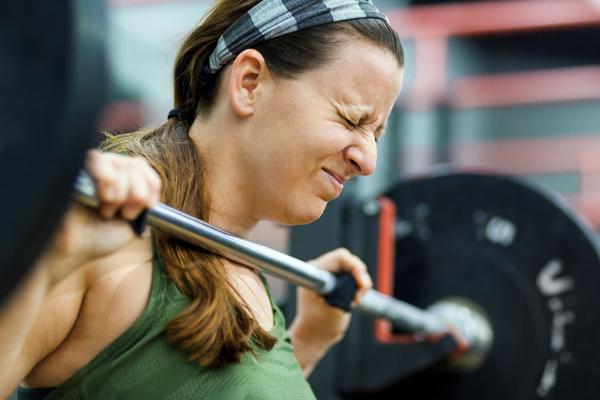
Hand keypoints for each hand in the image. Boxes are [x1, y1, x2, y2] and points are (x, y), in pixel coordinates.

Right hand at [39, 149, 161, 285]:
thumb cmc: (99, 237)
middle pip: (137, 166)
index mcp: (124, 180)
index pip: (146, 168)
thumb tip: (151, 187)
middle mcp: (108, 169)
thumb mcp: (135, 223)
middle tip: (122, 214)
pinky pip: (100, 160)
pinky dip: (108, 182)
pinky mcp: (76, 167)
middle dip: (137, 195)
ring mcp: (92, 167)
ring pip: (122, 164)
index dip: (152, 187)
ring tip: (107, 210)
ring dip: (121, 194)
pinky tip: (101, 200)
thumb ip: (147, 203)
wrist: (73, 250)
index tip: (144, 209)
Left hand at [292, 248, 372, 347]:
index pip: (340, 258)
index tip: (363, 286)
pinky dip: (357, 285)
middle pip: (347, 260)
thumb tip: (360, 280)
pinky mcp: (332, 279)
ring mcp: (325, 273)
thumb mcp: (337, 308)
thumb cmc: (321, 325)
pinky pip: (350, 274)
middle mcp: (319, 268)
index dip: (356, 267)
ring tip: (356, 300)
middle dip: (360, 276)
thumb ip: (347, 291)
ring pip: (351, 267)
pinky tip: (354, 299)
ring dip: (359, 282)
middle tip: (360, 296)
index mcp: (314, 272)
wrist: (314, 336)